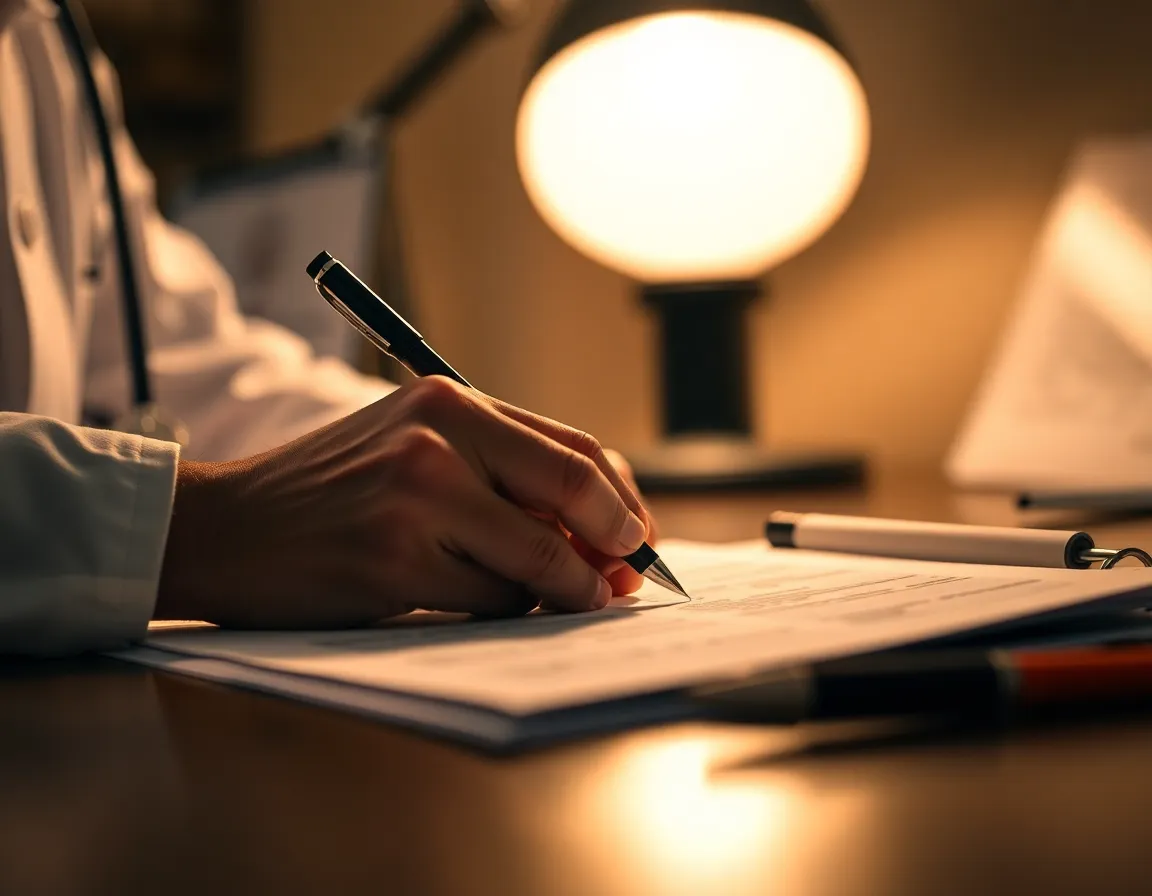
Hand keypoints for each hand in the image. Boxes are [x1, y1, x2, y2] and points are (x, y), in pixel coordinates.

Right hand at [156, 378, 656, 627]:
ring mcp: (417, 498)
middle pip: (573, 494)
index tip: (638, 541)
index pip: (574, 451)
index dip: (623, 503)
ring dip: (551, 592)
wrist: (225, 525)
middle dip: (615, 549)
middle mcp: (439, 439)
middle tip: (623, 584)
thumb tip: (602, 531)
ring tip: (528, 594)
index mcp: (451, 401)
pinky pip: (492, 601)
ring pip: (538, 561)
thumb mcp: (416, 446)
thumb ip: (503, 470)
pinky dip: (498, 610)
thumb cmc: (331, 489)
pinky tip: (457, 595)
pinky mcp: (394, 561)